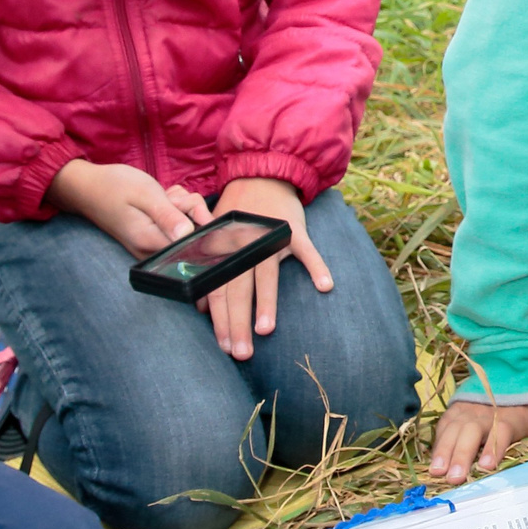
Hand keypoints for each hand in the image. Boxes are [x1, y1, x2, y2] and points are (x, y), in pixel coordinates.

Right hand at [48, 159, 211, 257]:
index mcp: (150, 242)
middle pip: (192, 237)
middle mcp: (151, 251)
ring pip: (186, 228)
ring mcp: (151, 246)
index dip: (200, 224)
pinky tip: (163, 199)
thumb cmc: (114, 186)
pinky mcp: (152, 238)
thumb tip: (189, 235)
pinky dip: (175, 209)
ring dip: (182, 207)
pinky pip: (176, 225)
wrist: (88, 186)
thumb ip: (168, 216)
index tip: (186, 205)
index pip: (192, 245)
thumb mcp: (145, 194)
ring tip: (163, 197)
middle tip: (170, 197)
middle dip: (190, 211)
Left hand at [197, 178, 330, 359]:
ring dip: (267, 302)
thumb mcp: (217, 237)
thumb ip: (211, 272)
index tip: (224, 347)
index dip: (220, 320)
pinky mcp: (294, 229)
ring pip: (266, 274)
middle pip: (239, 288)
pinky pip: (307, 250)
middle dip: (238, 322)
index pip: (219, 290)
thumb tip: (202, 309)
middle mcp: (244, 245)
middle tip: (241, 352)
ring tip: (265, 330)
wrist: (262, 176)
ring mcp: (271, 237)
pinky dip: (317, 266)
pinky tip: (324, 286)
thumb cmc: (238, 215)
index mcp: (223, 250)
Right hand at [427, 394, 527, 483]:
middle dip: (462, 454)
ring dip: (444, 450)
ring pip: (455, 428)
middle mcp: (489, 409)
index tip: (486, 465)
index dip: (494, 446)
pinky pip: (445, 424)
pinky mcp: (459, 408)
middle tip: (455, 477)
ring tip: (437, 471)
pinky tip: (433, 461)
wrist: (518, 360)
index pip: (502, 428)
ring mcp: (471, 408)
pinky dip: (437, 441)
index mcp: (515, 411)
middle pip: (472, 431)